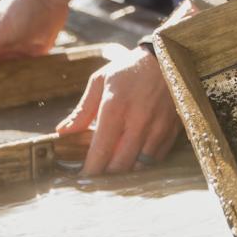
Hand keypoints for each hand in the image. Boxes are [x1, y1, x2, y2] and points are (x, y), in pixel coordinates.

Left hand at [57, 46, 181, 174]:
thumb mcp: (101, 81)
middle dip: (107, 177)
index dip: (90, 170)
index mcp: (115, 107)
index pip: (100, 150)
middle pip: (121, 164)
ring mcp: (158, 125)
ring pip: (141, 165)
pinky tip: (135, 161)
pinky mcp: (173, 128)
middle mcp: (138, 119)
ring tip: (116, 173)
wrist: (169, 57)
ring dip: (127, 173)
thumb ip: (82, 110)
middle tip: (97, 180)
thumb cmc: (129, 69)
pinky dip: (145, 164)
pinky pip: (158, 157)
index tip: (82, 178)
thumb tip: (63, 132)